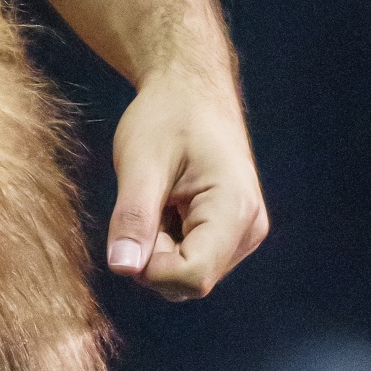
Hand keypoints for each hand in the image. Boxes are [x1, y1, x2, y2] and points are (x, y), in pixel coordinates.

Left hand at [105, 66, 268, 295]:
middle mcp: (248, 230)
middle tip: (146, 203)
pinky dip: (168, 242)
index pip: (192, 277)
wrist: (191, 88)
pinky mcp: (231, 233)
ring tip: (159, 199)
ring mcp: (243, 234)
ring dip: (159, 248)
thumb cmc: (168, 116)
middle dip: (153, 256)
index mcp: (235, 210)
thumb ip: (133, 218)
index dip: (150, 265)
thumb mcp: (140, 163)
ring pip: (187, 275)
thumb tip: (122, 269)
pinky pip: (191, 260)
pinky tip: (168, 205)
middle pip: (189, 282)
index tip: (133, 227)